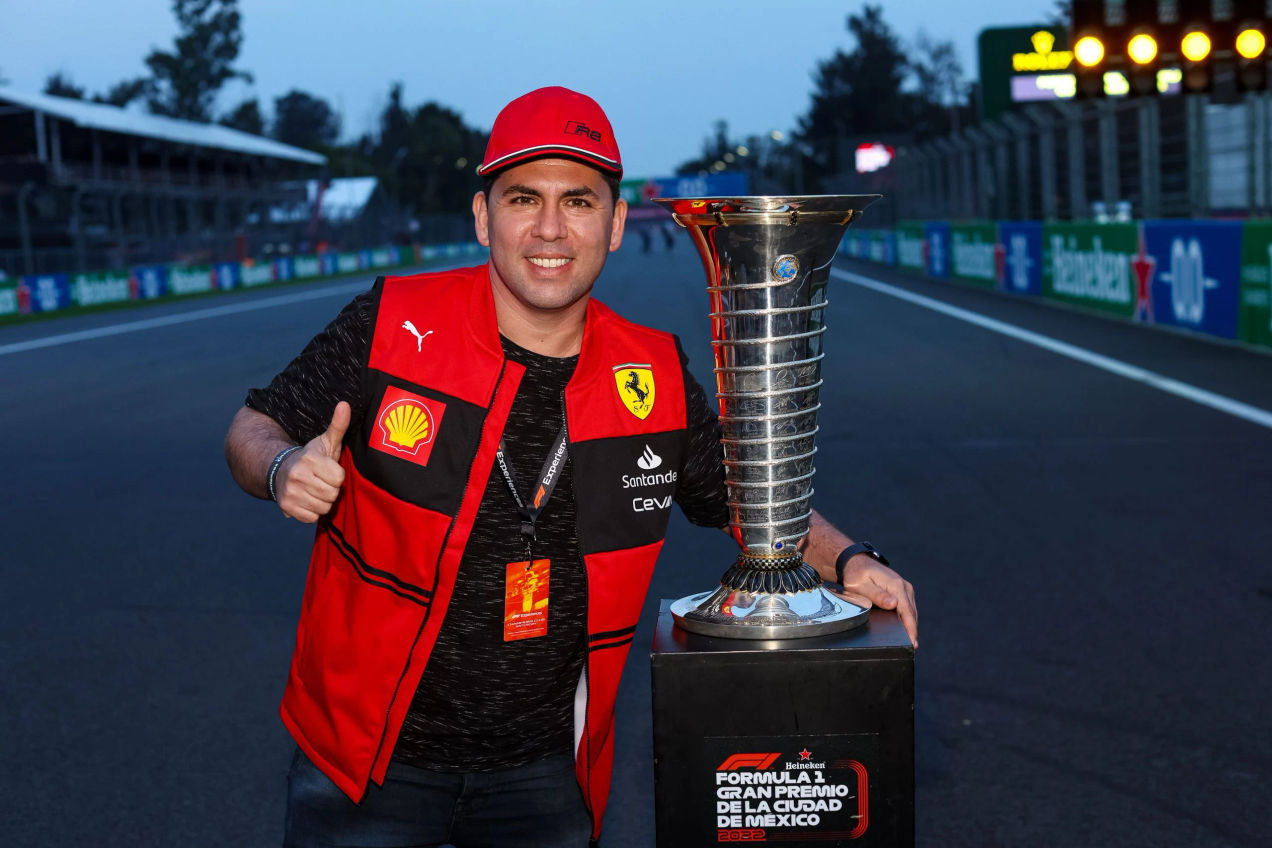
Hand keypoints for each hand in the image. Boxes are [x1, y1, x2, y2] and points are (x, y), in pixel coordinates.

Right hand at [275, 402, 350, 522]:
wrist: (280, 471)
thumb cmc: (310, 458)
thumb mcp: (325, 441)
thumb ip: (338, 425)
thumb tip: (345, 404)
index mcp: (309, 459)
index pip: (339, 478)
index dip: (336, 476)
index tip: (328, 471)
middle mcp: (297, 475)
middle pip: (332, 494)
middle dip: (331, 489)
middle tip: (321, 481)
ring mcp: (290, 492)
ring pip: (323, 507)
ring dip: (323, 501)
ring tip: (314, 490)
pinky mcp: (286, 507)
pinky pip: (312, 517)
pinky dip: (312, 512)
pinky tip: (307, 500)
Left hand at [834, 555, 917, 648]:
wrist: (856, 563)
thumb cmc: (857, 574)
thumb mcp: (862, 585)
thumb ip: (877, 595)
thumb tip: (894, 604)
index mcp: (896, 585)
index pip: (907, 611)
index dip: (910, 628)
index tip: (913, 643)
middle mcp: (904, 587)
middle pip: (912, 613)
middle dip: (912, 631)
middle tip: (911, 648)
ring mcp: (905, 589)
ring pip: (911, 612)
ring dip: (911, 626)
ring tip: (910, 642)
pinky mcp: (902, 592)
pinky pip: (908, 608)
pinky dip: (908, 619)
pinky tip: (905, 629)